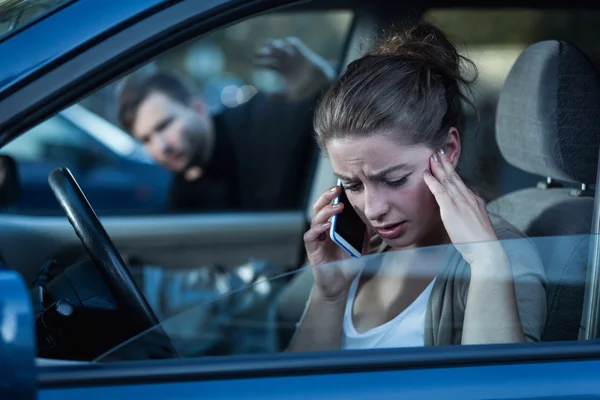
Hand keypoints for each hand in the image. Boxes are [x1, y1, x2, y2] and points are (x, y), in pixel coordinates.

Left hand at [255, 37, 334, 100]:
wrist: (322, 80)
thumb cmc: (306, 89)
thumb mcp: (292, 96)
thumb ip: (280, 97)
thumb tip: (267, 95)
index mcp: (280, 72)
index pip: (265, 66)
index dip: (259, 64)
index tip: (255, 66)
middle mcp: (283, 62)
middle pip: (268, 54)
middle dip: (262, 53)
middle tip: (260, 55)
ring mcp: (291, 55)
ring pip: (277, 46)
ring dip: (272, 45)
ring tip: (271, 50)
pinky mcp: (300, 49)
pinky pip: (290, 42)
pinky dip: (286, 42)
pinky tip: (284, 47)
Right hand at [303, 186, 369, 298]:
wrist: (339, 286)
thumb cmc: (347, 265)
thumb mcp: (361, 246)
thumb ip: (364, 233)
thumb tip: (373, 218)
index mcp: (332, 226)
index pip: (330, 205)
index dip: (335, 195)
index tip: (344, 186)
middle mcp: (322, 230)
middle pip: (320, 207)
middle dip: (327, 197)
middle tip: (337, 189)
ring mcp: (316, 239)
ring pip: (315, 219)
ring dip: (326, 211)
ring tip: (338, 207)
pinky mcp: (312, 250)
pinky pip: (310, 236)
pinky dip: (317, 229)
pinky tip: (326, 226)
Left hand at [423, 148, 502, 265]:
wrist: (487, 250)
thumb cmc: (481, 242)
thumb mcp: (476, 224)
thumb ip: (469, 215)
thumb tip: (462, 213)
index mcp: (475, 201)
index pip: (461, 183)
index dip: (453, 171)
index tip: (447, 162)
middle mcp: (469, 198)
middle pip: (455, 177)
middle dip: (446, 163)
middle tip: (438, 151)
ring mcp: (461, 203)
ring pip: (448, 180)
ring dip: (439, 167)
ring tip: (432, 156)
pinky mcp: (452, 210)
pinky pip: (440, 192)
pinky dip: (432, 181)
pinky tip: (426, 174)